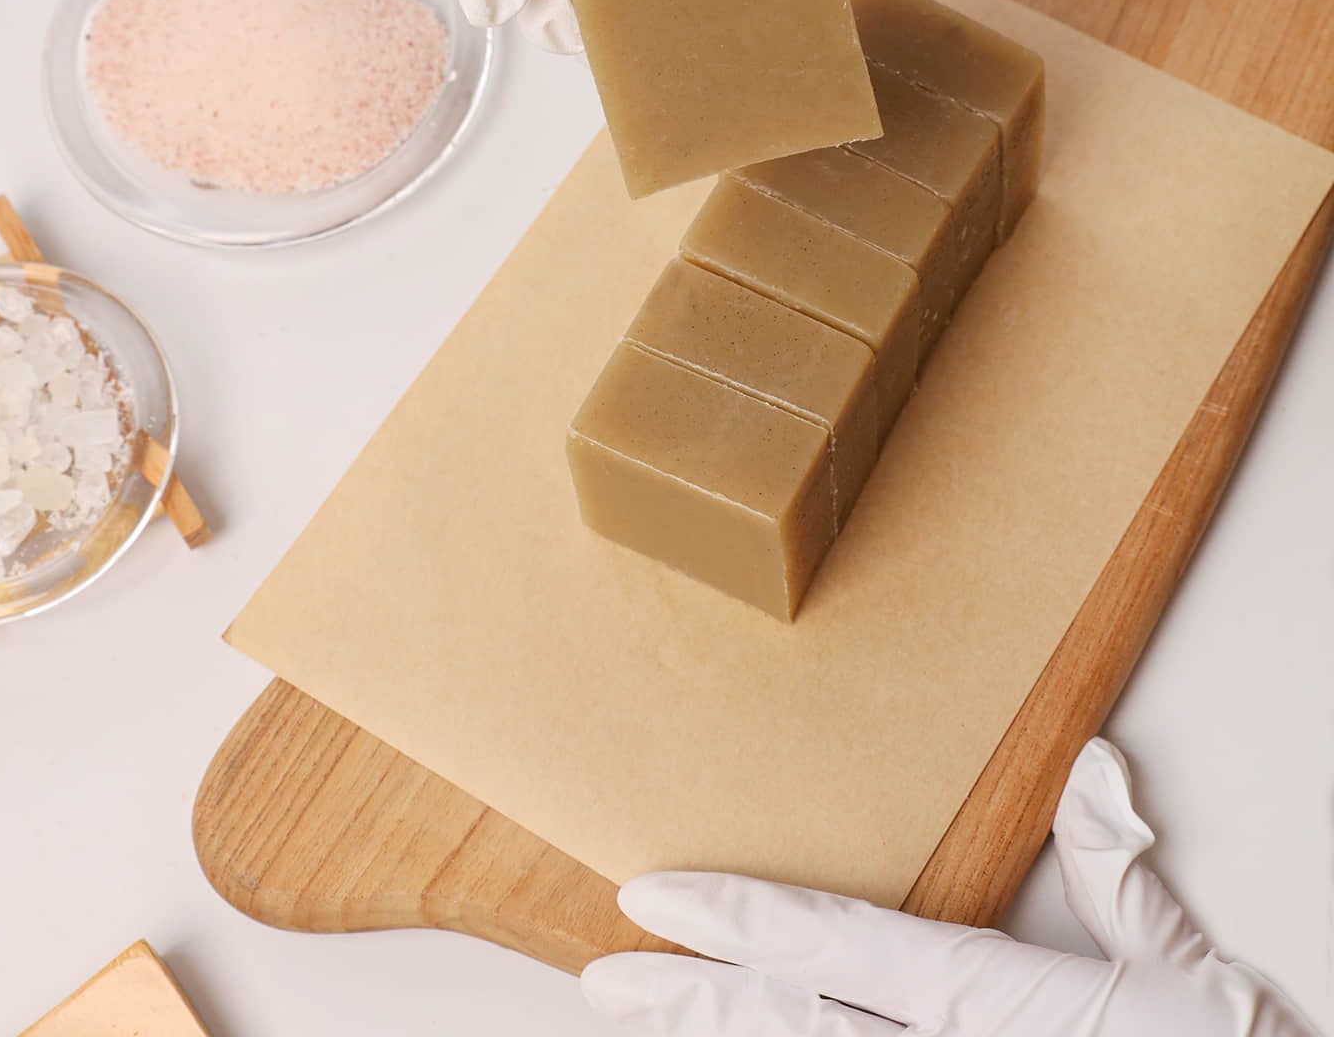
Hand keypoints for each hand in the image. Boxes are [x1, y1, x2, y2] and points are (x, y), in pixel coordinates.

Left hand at [581, 739, 1318, 1036]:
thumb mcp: (1182, 973)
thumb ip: (1117, 875)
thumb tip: (1088, 772)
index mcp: (986, 997)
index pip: (829, 943)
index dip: (734, 917)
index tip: (653, 896)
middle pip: (786, 1019)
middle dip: (685, 998)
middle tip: (601, 975)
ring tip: (633, 1021)